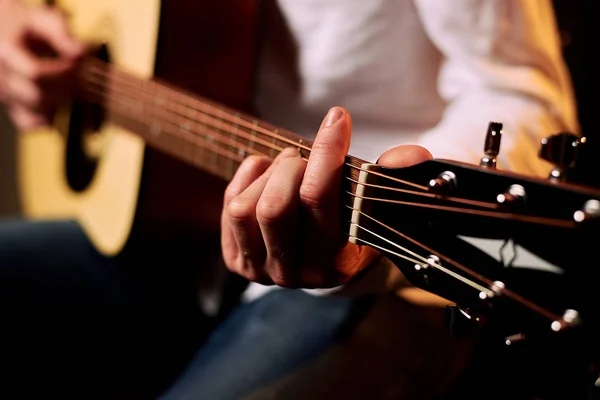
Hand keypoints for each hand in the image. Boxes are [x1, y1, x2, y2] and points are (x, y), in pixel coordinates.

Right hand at [0, 1, 82, 129]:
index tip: (79, 66)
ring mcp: (6, 95)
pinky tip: (60, 105)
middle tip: (83, 79)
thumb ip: (61, 34)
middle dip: (65, 91)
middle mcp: (2, 77)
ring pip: (35, 114)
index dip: (63, 74)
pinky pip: (30, 125)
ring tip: (73, 88)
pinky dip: (48, 120)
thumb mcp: (43, 21)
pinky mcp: (14, 107)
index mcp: (6, 53)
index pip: (36, 74)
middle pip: (37, 97)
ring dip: (60, 104)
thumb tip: (80, 53)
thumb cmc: (27, 27)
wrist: (4, 32)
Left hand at [221, 106, 431, 287]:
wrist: (325, 262)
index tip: (337, 117)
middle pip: (274, 207)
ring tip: (286, 166)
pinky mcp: (237, 263)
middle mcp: (296, 273)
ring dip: (267, 175)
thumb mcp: (374, 207)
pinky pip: (229, 209)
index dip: (327, 152)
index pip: (319, 200)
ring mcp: (262, 271)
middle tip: (302, 156)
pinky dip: (244, 180)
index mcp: (335, 261)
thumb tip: (415, 154)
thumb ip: (392, 178)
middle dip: (290, 168)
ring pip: (246, 209)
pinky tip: (264, 174)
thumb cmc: (350, 224)